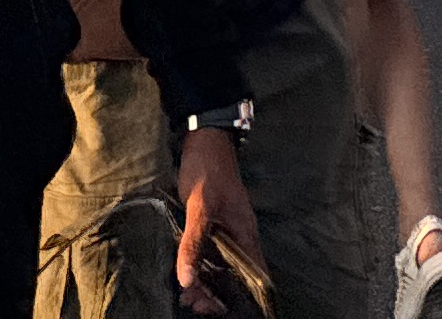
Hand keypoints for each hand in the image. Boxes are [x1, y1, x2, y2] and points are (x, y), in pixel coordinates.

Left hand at [175, 131, 261, 311]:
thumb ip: (193, 242)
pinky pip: (209, 255)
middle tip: (194, 304)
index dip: (246, 297)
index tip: (226, 310)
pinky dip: (199, 268)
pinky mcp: (212, 226)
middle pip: (235, 276)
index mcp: (245, 233)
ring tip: (187, 296)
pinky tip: (186, 277)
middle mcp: (239, 236)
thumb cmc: (207, 169)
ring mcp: (225, 231)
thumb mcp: (200, 206)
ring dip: (206, 283)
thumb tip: (187, 279)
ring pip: (221, 267)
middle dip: (218, 295)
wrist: (204, 139)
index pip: (255, 275)